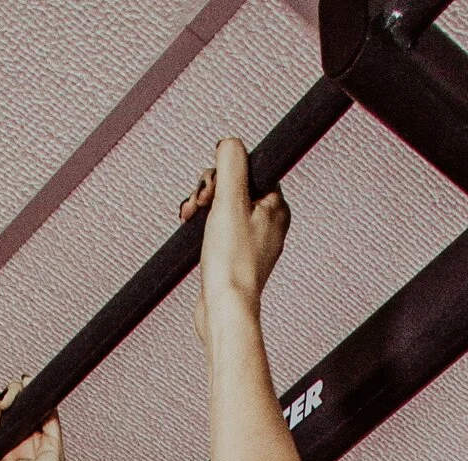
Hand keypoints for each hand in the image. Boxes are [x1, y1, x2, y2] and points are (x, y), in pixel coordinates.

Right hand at [181, 136, 287, 351]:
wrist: (225, 310)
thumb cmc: (231, 263)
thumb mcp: (230, 199)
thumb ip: (231, 163)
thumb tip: (230, 143)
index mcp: (276, 208)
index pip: (250, 168)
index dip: (226, 171)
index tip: (212, 189)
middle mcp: (268, 223)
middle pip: (235, 185)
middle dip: (210, 190)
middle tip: (200, 204)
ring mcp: (252, 241)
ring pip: (224, 205)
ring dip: (203, 205)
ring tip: (190, 217)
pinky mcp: (234, 256)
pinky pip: (219, 227)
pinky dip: (203, 225)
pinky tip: (192, 228)